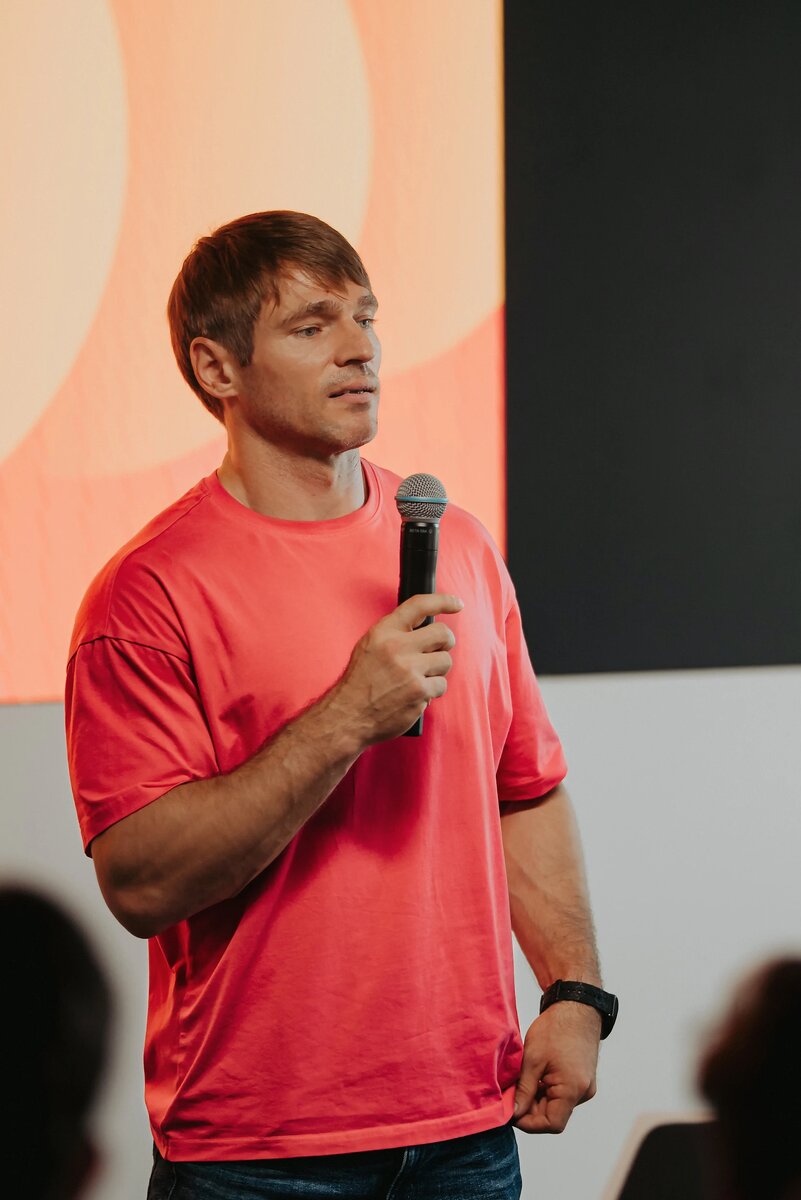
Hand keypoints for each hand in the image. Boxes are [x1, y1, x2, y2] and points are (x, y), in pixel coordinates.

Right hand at [331, 593, 462, 745]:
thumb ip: (395, 634)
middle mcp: (398, 647)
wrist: (348, 715)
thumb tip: (426, 628)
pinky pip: (441, 685)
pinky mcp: (419, 692)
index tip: (457, 604)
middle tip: (438, 650)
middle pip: (443, 634)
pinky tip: (415, 695)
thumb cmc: (360, 681)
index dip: (443, 601)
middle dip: (446, 642)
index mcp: (384, 632)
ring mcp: (410, 670)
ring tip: (418, 678)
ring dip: (437, 671)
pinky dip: (431, 691)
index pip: (419, 605)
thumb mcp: (369, 646)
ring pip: (446, 661)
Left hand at [513, 1002, 600, 1133]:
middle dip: (530, 1110)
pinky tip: (533, 1077)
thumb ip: (524, 1090)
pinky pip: (562, 1094)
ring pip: (556, 1105)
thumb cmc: (556, 1029)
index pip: (551, 1124)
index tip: (510, 1112)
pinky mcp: (581, 1079)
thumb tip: (513, 1113)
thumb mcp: (533, 1060)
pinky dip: (546, 1091)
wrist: (576, 1007)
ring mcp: (584, 1086)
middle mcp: (582, 1093)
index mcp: (573, 1090)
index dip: (529, 1123)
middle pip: (553, 1116)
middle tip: (510, 1095)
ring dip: (537, 1100)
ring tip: (521, 1082)